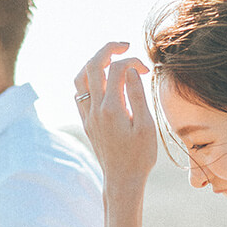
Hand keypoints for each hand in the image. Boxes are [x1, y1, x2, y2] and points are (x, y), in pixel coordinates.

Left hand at [73, 42, 157, 187]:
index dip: (133, 61)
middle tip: (126, 46)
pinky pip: (79, 92)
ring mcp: (87, 115)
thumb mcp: (146, 126)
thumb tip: (131, 70)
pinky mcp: (86, 121)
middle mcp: (94, 110)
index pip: (116, 69)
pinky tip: (105, 81)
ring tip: (112, 60)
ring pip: (80, 78)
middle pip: (92, 65)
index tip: (147, 70)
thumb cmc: (139, 156)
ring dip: (94, 63)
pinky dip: (90, 79)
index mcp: (111, 109)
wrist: (121, 180)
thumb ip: (137, 95)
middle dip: (108, 49)